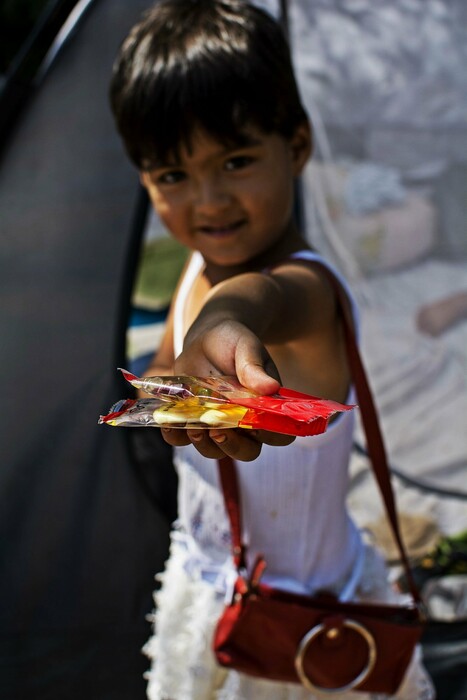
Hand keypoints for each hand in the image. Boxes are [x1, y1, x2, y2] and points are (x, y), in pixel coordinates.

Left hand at [160, 319, 294, 459]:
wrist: (206, 340)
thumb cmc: (233, 342)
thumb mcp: (245, 347)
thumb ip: (254, 367)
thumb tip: (271, 387)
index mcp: (266, 407)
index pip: (280, 433)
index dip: (271, 435)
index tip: (256, 425)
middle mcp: (245, 423)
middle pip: (247, 451)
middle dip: (233, 447)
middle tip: (219, 430)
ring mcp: (218, 425)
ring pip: (216, 451)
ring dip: (205, 444)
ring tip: (193, 426)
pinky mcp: (192, 422)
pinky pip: (182, 440)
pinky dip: (174, 436)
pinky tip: (167, 423)